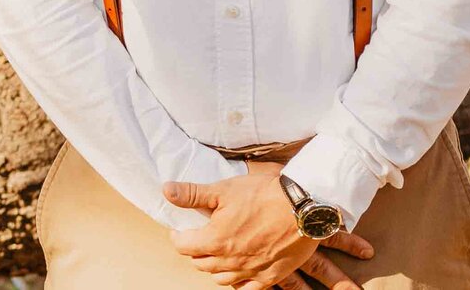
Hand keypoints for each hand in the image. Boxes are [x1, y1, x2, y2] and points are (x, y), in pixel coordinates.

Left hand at [166, 169, 374, 289]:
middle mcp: (231, 261)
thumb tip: (166, 190)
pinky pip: (246, 289)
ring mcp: (251, 272)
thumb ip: (192, 194)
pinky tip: (239, 270)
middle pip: (201, 264)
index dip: (178, 237)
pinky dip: (238, 282)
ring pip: (221, 279)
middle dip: (195, 251)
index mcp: (215, 240)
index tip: (180, 230)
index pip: (184, 247)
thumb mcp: (223, 189)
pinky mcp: (270, 277)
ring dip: (215, 267)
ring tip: (218, 252)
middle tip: (199, 238)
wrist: (302, 207)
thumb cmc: (263, 195)